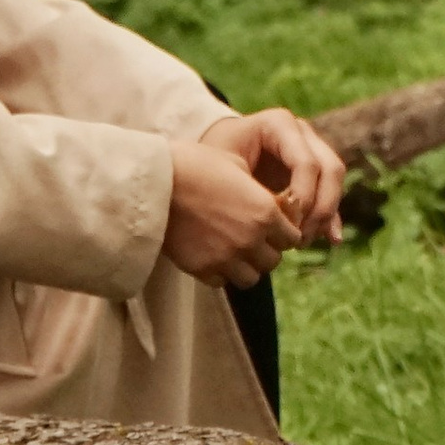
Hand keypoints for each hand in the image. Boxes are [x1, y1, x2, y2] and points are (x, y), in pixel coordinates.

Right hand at [163, 139, 303, 286]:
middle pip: (274, 260)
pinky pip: (223, 281)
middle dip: (266, 250)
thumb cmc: (193, 164)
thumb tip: (268, 201)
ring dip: (246, 265)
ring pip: (252, 277)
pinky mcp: (202, 268)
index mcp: (265, 212)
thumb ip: (258, 189)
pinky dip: (221, 272)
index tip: (271, 226)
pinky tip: (211, 254)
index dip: (283, 232)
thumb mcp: (234, 164)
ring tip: (233, 251)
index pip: (292, 237)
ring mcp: (226, 257)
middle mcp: (251, 239)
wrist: (152, 182)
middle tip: (251, 238)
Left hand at [200, 108, 347, 247]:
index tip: (286, 224)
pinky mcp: (315, 170)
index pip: (306, 162)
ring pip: (334, 181)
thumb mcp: (224, 166)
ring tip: (302, 242)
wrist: (212, 154)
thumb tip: (282, 218)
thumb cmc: (213, 158)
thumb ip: (252, 186)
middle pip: (330, 168)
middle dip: (319, 207)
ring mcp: (312, 148)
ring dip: (325, 215)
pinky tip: (331, 240)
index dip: (303, 195)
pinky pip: (330, 193)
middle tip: (298, 237)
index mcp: (280, 124)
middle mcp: (302, 133)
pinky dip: (331, 217)